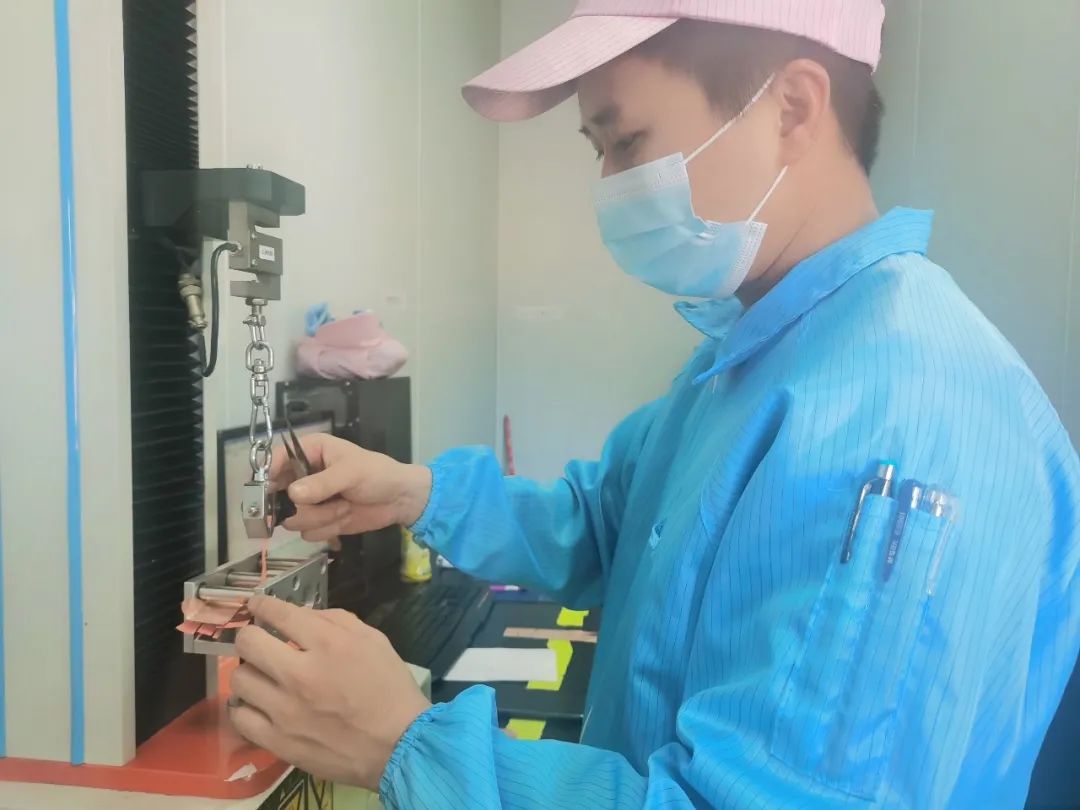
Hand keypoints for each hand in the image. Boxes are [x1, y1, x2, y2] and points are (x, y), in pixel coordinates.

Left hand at [229, 596, 430, 790]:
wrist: (397, 745)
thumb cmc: (389, 689)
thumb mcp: (374, 641)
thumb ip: (336, 620)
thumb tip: (300, 616)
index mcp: (328, 645)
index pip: (279, 614)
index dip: (262, 604)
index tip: (257, 605)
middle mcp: (300, 674)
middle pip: (248, 643)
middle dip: (250, 635)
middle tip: (259, 642)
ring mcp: (284, 711)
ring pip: (239, 678)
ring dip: (249, 671)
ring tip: (262, 676)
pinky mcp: (277, 741)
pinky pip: (239, 717)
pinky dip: (245, 707)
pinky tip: (259, 704)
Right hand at [271, 433, 431, 543]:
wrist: (399, 500)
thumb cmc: (378, 474)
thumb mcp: (351, 472)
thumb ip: (322, 483)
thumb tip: (292, 494)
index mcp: (310, 451)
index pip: (277, 459)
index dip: (270, 475)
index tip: (272, 491)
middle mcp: (304, 475)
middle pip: (277, 495)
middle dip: (301, 505)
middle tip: (322, 503)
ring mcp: (309, 501)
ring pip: (292, 518)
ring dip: (320, 517)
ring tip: (343, 506)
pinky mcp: (318, 521)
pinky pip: (308, 532)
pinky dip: (327, 529)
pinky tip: (344, 517)